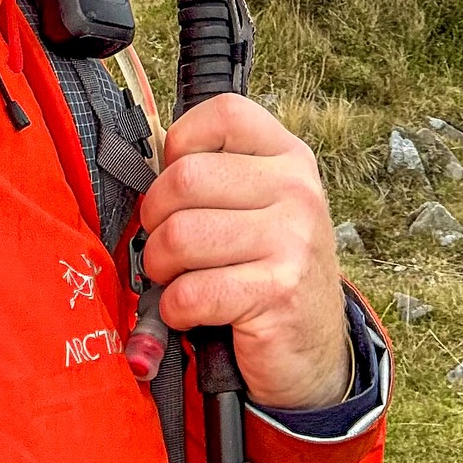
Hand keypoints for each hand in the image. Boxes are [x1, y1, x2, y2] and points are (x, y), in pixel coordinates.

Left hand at [139, 94, 349, 409]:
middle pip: (185, 178)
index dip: (182, 141)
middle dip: (155, 217)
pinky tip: (188, 311)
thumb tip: (148, 162)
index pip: (224, 113)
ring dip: (160, 265)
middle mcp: (297, 191)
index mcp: (289, 157)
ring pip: (180, 236)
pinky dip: (174, 307)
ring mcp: (293, 241)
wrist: (313, 348)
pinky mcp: (278, 293)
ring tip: (174, 277)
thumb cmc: (268, 267)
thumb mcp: (260, 205)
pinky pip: (191, 291)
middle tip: (163, 241)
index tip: (176, 177)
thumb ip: (217, 173)